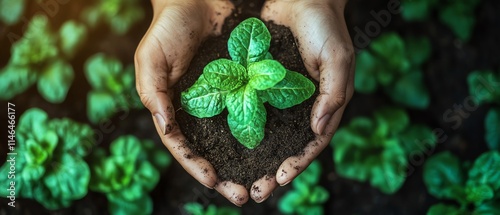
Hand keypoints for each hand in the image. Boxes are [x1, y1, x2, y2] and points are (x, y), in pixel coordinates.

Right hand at [134, 0, 248, 205]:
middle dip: (226, 176)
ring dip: (248, 162)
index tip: (213, 182)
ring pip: (235, 139)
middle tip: (243, 196)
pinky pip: (253, 112)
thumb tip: (164, 126)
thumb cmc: (168, 27)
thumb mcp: (151, 58)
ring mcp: (223, 100)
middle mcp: (200, 111)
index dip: (196, 166)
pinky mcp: (243, 87)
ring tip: (264, 182)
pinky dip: (262, 132)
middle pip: (212, 151)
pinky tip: (276, 148)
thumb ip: (153, 92)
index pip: (183, 146)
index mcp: (174, 110)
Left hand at [250, 0, 354, 201]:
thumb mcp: (337, 58)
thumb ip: (333, 94)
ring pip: (264, 134)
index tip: (280, 179)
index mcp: (322, 106)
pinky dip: (237, 127)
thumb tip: (319, 131)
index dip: (298, 163)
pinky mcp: (258, 84)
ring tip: (235, 178)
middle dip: (271, 171)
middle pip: (285, 146)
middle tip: (254, 192)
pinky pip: (248, 109)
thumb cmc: (325, 26)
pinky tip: (222, 142)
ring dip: (252, 157)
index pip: (312, 144)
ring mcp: (278, 97)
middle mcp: (300, 107)